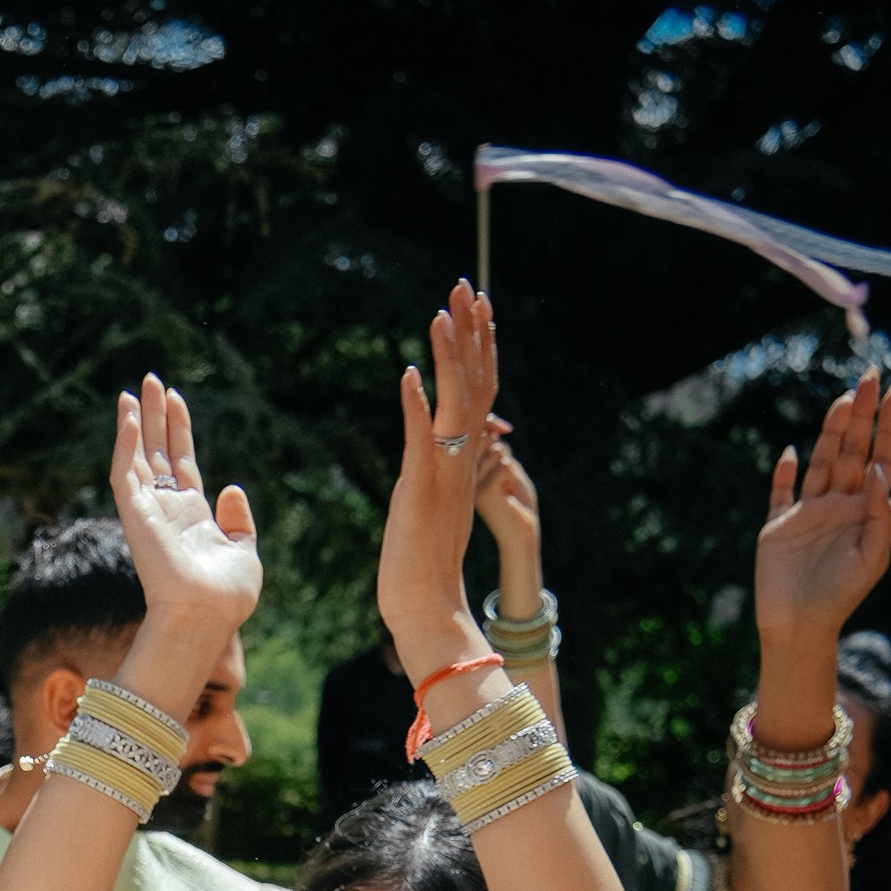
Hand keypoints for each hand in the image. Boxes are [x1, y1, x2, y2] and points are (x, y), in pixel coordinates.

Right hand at [106, 377, 261, 635]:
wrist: (206, 616)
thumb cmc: (227, 596)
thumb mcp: (244, 552)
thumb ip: (239, 522)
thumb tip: (231, 487)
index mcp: (191, 518)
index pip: (181, 464)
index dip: (179, 430)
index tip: (177, 399)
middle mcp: (167, 511)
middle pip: (157, 453)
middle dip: (155, 417)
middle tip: (152, 381)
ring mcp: (149, 513)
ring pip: (137, 457)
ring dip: (136, 421)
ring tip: (137, 387)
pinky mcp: (135, 516)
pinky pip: (124, 473)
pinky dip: (123, 444)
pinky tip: (127, 415)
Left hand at [380, 281, 500, 680]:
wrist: (428, 606)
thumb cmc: (425, 564)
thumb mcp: (438, 503)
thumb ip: (443, 468)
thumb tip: (444, 442)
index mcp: (467, 459)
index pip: (481, 390)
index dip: (480, 346)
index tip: (476, 306)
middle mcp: (463, 458)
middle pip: (478, 381)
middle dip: (473, 331)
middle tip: (467, 284)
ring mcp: (445, 471)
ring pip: (456, 401)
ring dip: (450, 354)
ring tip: (442, 311)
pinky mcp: (421, 489)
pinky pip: (422, 440)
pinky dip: (417, 406)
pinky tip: (408, 375)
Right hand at [473, 418, 543, 588]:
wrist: (520, 530)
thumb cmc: (515, 498)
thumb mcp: (505, 465)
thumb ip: (496, 446)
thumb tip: (493, 430)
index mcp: (462, 469)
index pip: (471, 431)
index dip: (490, 423)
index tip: (503, 429)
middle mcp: (460, 475)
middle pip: (484, 435)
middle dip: (501, 446)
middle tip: (504, 474)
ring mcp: (469, 483)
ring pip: (495, 447)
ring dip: (509, 464)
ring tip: (505, 487)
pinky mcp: (481, 491)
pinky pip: (503, 462)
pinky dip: (512, 474)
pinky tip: (507, 494)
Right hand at [754, 366, 890, 653]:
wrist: (799, 628)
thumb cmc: (840, 597)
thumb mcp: (872, 556)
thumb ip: (880, 513)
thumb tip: (878, 468)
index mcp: (863, 511)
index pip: (881, 458)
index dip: (888, 426)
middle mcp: (837, 505)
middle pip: (852, 450)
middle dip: (861, 414)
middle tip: (869, 376)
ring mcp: (806, 514)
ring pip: (821, 462)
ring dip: (831, 431)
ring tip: (843, 400)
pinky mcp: (777, 528)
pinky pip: (780, 494)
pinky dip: (784, 473)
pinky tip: (792, 453)